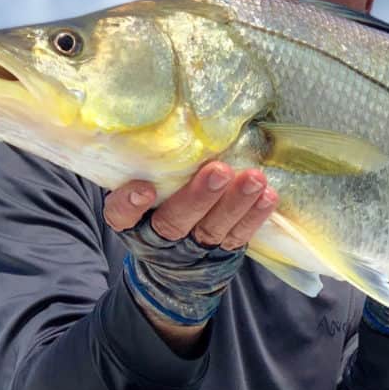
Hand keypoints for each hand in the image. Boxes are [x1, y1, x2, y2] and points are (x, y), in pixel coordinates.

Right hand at [103, 162, 277, 347]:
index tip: (144, 189)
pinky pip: (240, 234)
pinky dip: (255, 215)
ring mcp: (194, 246)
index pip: (120, 217)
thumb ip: (153, 171)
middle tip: (219, 170)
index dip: (129, 205)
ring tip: (254, 179)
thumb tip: (172, 123)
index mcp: (132, 223)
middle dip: (199, 196)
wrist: (175, 265)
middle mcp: (160, 237)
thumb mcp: (144, 199)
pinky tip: (268, 196)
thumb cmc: (158, 210)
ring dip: (236, 202)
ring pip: (213, 228)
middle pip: (175, 221)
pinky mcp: (223, 250)